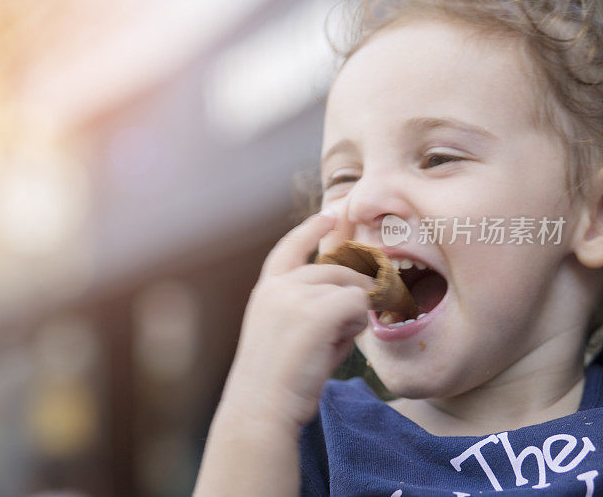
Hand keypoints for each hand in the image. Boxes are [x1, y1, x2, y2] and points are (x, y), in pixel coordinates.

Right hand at [220, 212, 374, 429]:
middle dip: (356, 288)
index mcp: (266, 290)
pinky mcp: (315, 314)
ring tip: (339, 340)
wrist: (261, 408)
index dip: (312, 228)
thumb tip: (357, 296)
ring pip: (351, 287)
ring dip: (355, 312)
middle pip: (336, 269)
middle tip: (362, 314)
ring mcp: (295, 297)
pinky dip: (357, 323)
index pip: (291, 246)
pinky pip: (358, 305)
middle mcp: (278, 286)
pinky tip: (342, 342)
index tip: (330, 214)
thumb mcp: (285, 332)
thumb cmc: (277, 380)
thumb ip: (311, 307)